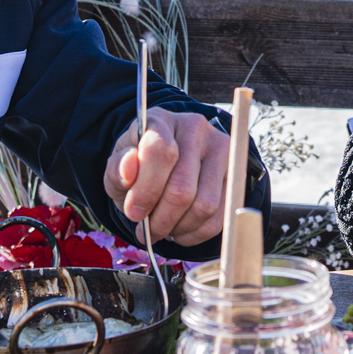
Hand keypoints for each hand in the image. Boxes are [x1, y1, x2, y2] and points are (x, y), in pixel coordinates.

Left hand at [109, 106, 236, 245]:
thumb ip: (117, 170)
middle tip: (147, 232)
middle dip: (161, 220)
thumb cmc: (139, 166)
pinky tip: (181, 229)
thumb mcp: (118, 167)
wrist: (167, 161)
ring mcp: (220, 148)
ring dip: (180, 228)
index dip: (146, 190)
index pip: (160, 152)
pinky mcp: (235, 171)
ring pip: (204, 205)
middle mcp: (195, 128)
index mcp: (161, 120)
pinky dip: (197, 233)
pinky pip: (220, 216)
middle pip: (183, 188)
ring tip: (164, 228)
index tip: (133, 213)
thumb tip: (128, 170)